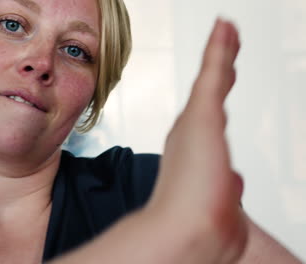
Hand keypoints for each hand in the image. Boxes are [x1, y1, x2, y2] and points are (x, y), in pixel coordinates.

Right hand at [146, 18, 246, 262]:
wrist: (187, 229)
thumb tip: (235, 183)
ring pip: (214, 77)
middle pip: (211, 89)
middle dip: (218, 62)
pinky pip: (214, 72)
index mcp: (197, 149)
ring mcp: (196, 119)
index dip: (214, 92)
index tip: (219, 77)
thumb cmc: (200, 219)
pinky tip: (226, 28)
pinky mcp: (201, 111)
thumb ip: (229, 185)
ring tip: (227, 29)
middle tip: (223, 38)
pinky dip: (219, 50)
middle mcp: (192, 130)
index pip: (210, 112)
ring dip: (221, 51)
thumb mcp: (222, 197)